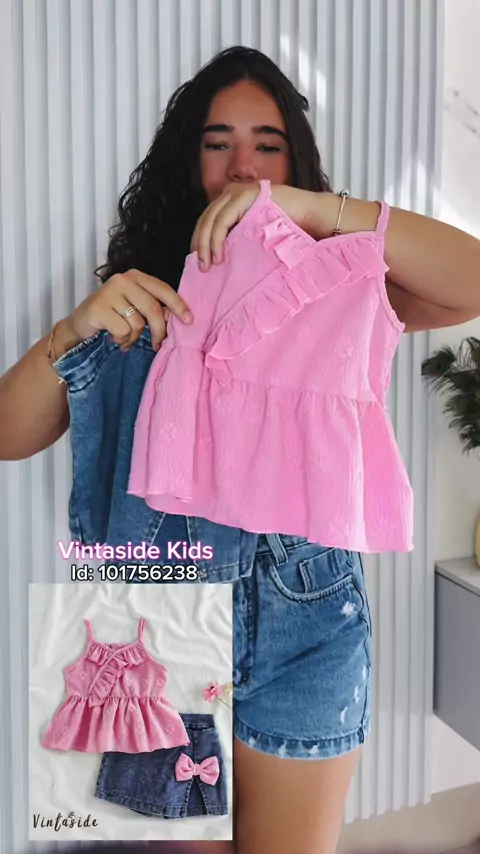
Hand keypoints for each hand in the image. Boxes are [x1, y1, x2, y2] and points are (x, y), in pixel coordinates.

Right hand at [64, 270, 193, 351]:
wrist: (80, 325)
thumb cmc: (113, 316)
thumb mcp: (134, 307)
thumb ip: (153, 308)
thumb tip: (179, 320)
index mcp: (136, 276)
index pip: (162, 289)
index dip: (177, 305)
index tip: (189, 320)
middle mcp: (123, 280)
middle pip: (152, 308)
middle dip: (159, 331)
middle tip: (157, 344)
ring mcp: (109, 292)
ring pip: (137, 323)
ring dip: (134, 337)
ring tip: (124, 338)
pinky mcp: (99, 308)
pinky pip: (123, 331)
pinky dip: (121, 340)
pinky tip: (113, 338)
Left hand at [190, 182, 318, 270]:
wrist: (310, 216)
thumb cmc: (286, 229)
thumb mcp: (254, 233)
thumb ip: (237, 238)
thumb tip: (217, 260)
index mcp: (231, 200)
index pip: (207, 221)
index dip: (200, 241)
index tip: (200, 262)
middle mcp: (231, 192)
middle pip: (205, 220)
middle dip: (200, 245)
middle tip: (201, 268)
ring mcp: (238, 191)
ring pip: (211, 220)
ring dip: (207, 245)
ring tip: (208, 265)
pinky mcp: (245, 195)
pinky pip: (223, 220)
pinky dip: (217, 239)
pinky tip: (219, 254)